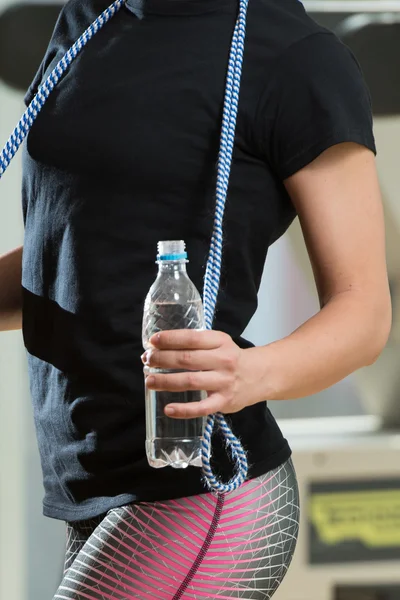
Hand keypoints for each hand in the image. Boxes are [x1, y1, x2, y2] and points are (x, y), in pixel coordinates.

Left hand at [142, 330, 259, 418]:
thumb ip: (196, 343)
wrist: (261, 375)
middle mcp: (223, 360)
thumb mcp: (219, 343)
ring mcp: (224, 382)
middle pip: (187, 359)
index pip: (192, 338)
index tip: (153, 341)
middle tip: (147, 360)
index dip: (170, 339)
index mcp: (220, 341)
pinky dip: (184, 410)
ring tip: (149, 381)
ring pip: (190, 381)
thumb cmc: (232, 358)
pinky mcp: (224, 402)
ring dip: (166, 381)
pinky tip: (168, 409)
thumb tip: (160, 347)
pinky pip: (202, 408)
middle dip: (162, 359)